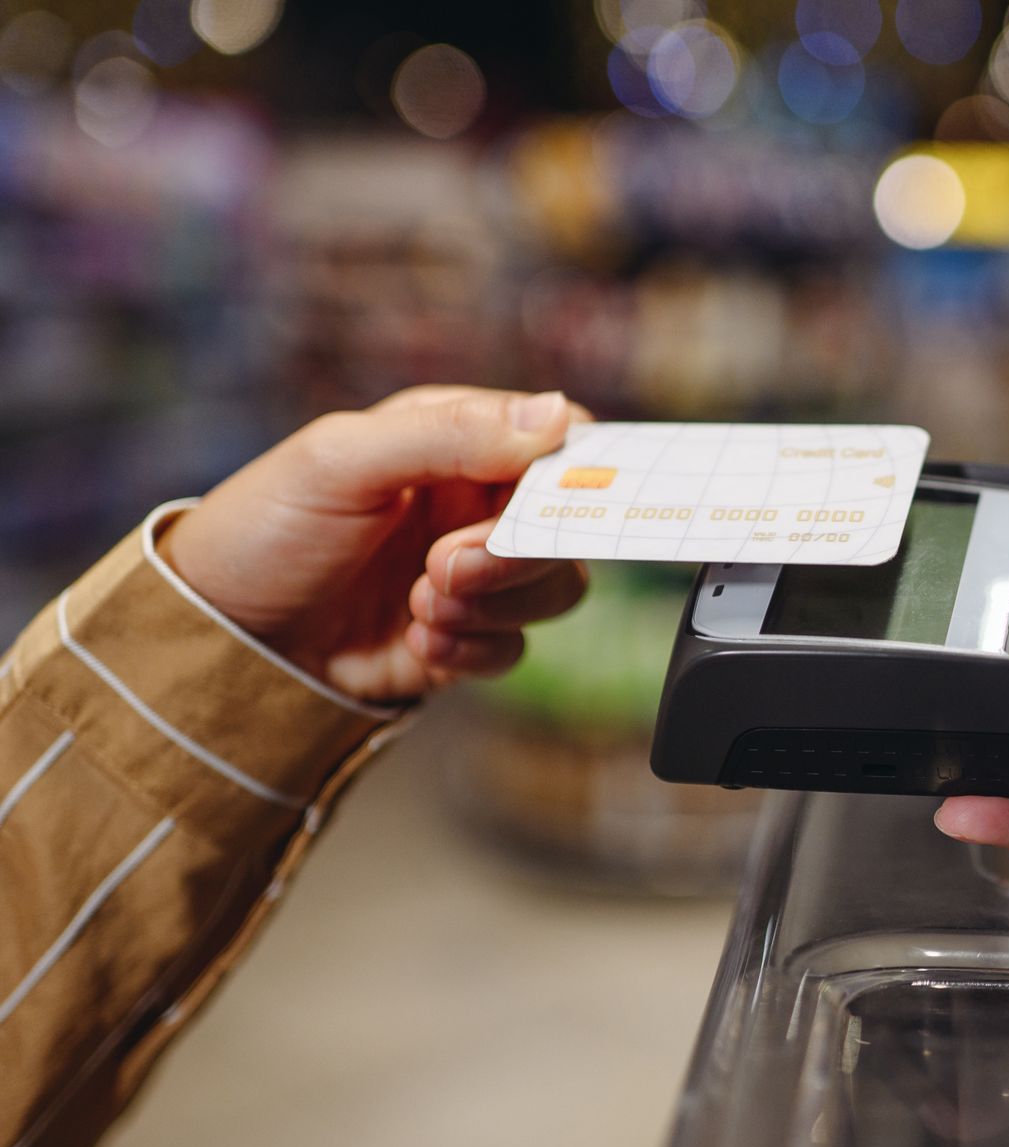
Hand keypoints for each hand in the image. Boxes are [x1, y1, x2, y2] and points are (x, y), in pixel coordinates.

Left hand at [161, 386, 591, 703]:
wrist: (215, 639)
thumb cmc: (263, 528)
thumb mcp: (343, 462)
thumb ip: (450, 435)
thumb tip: (559, 415)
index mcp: (456, 441)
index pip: (558, 444)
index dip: (574, 474)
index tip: (558, 505)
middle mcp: (473, 505)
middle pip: (564, 527)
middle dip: (513, 555)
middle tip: (444, 567)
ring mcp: (470, 577)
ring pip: (552, 590)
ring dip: (492, 605)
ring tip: (419, 607)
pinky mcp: (461, 640)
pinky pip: (512, 648)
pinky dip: (471, 650)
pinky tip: (415, 643)